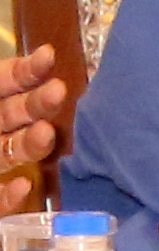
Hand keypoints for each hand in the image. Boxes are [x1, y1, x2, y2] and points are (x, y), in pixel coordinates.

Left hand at [0, 45, 63, 208]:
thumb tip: (43, 54)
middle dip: (40, 102)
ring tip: (45, 135)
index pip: (8, 80)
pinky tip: (24, 186)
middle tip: (58, 93)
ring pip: (15, 151)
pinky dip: (11, 196)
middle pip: (18, 113)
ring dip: (34, 142)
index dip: (28, 69)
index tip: (49, 56)